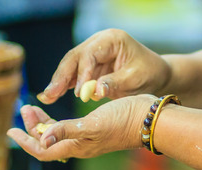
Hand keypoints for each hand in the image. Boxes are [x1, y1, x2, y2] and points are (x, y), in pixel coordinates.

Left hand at [7, 95, 154, 160]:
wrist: (148, 118)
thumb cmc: (122, 121)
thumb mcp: (92, 125)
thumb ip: (66, 131)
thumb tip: (42, 140)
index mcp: (75, 146)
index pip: (42, 150)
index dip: (25, 142)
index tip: (11, 131)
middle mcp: (78, 145)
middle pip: (46, 141)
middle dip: (31, 127)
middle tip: (23, 109)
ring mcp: (85, 138)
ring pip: (55, 134)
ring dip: (42, 122)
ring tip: (32, 107)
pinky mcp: (93, 129)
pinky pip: (67, 128)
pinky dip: (55, 121)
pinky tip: (53, 113)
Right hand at [37, 29, 170, 103]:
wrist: (155, 75)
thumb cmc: (149, 74)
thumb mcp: (135, 80)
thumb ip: (115, 83)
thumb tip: (95, 91)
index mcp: (111, 40)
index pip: (89, 55)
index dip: (82, 74)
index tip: (79, 94)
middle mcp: (98, 42)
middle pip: (73, 58)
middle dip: (61, 77)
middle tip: (49, 95)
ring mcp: (91, 53)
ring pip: (69, 66)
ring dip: (58, 82)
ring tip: (46, 98)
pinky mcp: (88, 65)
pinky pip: (72, 74)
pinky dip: (63, 86)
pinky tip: (51, 96)